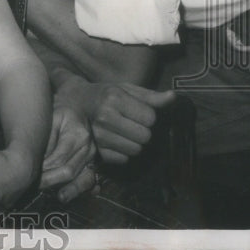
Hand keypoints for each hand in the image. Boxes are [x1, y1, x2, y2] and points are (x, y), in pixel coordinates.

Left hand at [39, 104, 97, 201]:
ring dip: (70, 190)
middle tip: (36, 185)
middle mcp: (89, 147)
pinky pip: (90, 180)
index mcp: (79, 135)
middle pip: (70, 171)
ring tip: (61, 197)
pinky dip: (83, 189)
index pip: (60, 159)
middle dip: (52, 180)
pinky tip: (76, 194)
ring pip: (83, 179)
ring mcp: (93, 157)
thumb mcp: (50, 119)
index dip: (45, 168)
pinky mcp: (93, 163)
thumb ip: (46, 140)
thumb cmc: (59, 113)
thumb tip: (39, 161)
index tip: (31, 174)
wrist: (74, 107)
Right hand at [57, 75, 174, 162]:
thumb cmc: (106, 95)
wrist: (77, 103)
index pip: (150, 118)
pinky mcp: (97, 151)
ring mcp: (99, 136)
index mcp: (114, 98)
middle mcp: (105, 117)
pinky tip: (116, 140)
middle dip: (143, 130)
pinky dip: (124, 152)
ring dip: (135, 142)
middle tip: (132, 123)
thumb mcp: (126, 90)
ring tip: (124, 132)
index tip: (137, 111)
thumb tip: (173, 97)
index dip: (147, 115)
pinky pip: (124, 159)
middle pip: (145, 136)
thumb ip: (150, 96)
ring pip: (136, 150)